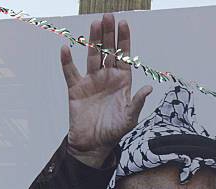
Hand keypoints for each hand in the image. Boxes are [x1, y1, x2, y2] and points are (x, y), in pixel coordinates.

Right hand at [61, 13, 151, 167]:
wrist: (93, 145)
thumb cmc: (113, 133)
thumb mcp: (129, 119)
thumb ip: (138, 102)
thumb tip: (149, 88)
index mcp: (121, 82)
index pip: (124, 56)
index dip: (124, 40)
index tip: (123, 23)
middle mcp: (106, 78)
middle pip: (108, 51)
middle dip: (108, 34)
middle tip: (108, 16)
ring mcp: (91, 82)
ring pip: (92, 57)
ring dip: (93, 41)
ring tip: (94, 24)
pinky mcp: (76, 90)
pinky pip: (70, 73)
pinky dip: (67, 62)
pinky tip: (65, 49)